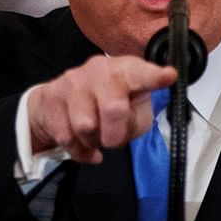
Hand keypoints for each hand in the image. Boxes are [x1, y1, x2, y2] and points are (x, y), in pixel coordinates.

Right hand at [27, 54, 177, 163]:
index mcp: (126, 70)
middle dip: (116, 136)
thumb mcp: (132, 111)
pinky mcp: (51, 97)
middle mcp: (99, 69)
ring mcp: (72, 81)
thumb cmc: (107, 105)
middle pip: (113, 110)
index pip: (141, 73)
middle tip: (114, 141)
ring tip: (95, 137)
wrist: (56, 102)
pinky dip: (79, 150)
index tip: (169, 76)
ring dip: (94, 142)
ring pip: (86, 127)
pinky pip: (67, 137)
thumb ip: (137, 119)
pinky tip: (82, 145)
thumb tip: (125, 128)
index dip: (154, 77)